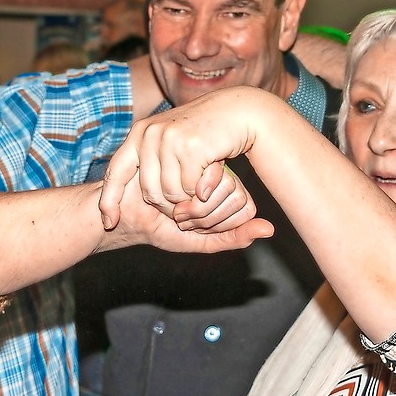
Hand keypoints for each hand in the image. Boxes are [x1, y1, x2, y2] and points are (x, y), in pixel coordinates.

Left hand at [100, 87, 261, 227]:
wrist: (237, 112)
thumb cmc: (203, 132)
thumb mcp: (170, 141)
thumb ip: (150, 159)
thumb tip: (132, 190)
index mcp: (140, 132)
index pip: (116, 171)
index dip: (109, 199)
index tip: (109, 223)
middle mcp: (149, 133)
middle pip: (147, 191)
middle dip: (165, 206)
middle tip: (181, 211)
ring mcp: (169, 138)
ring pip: (169, 192)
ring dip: (185, 201)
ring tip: (197, 194)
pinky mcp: (191, 147)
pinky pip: (190, 188)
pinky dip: (200, 193)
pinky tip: (208, 183)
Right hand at [106, 160, 272, 253]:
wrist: (125, 218)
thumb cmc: (162, 229)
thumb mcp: (203, 241)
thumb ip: (234, 237)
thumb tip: (270, 229)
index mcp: (227, 191)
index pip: (245, 208)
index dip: (218, 225)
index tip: (194, 228)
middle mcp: (216, 173)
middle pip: (234, 197)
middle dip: (205, 219)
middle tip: (181, 219)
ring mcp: (199, 161)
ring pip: (218, 189)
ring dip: (193, 213)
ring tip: (172, 211)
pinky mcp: (180, 153)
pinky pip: (201, 179)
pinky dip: (183, 202)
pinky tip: (167, 204)